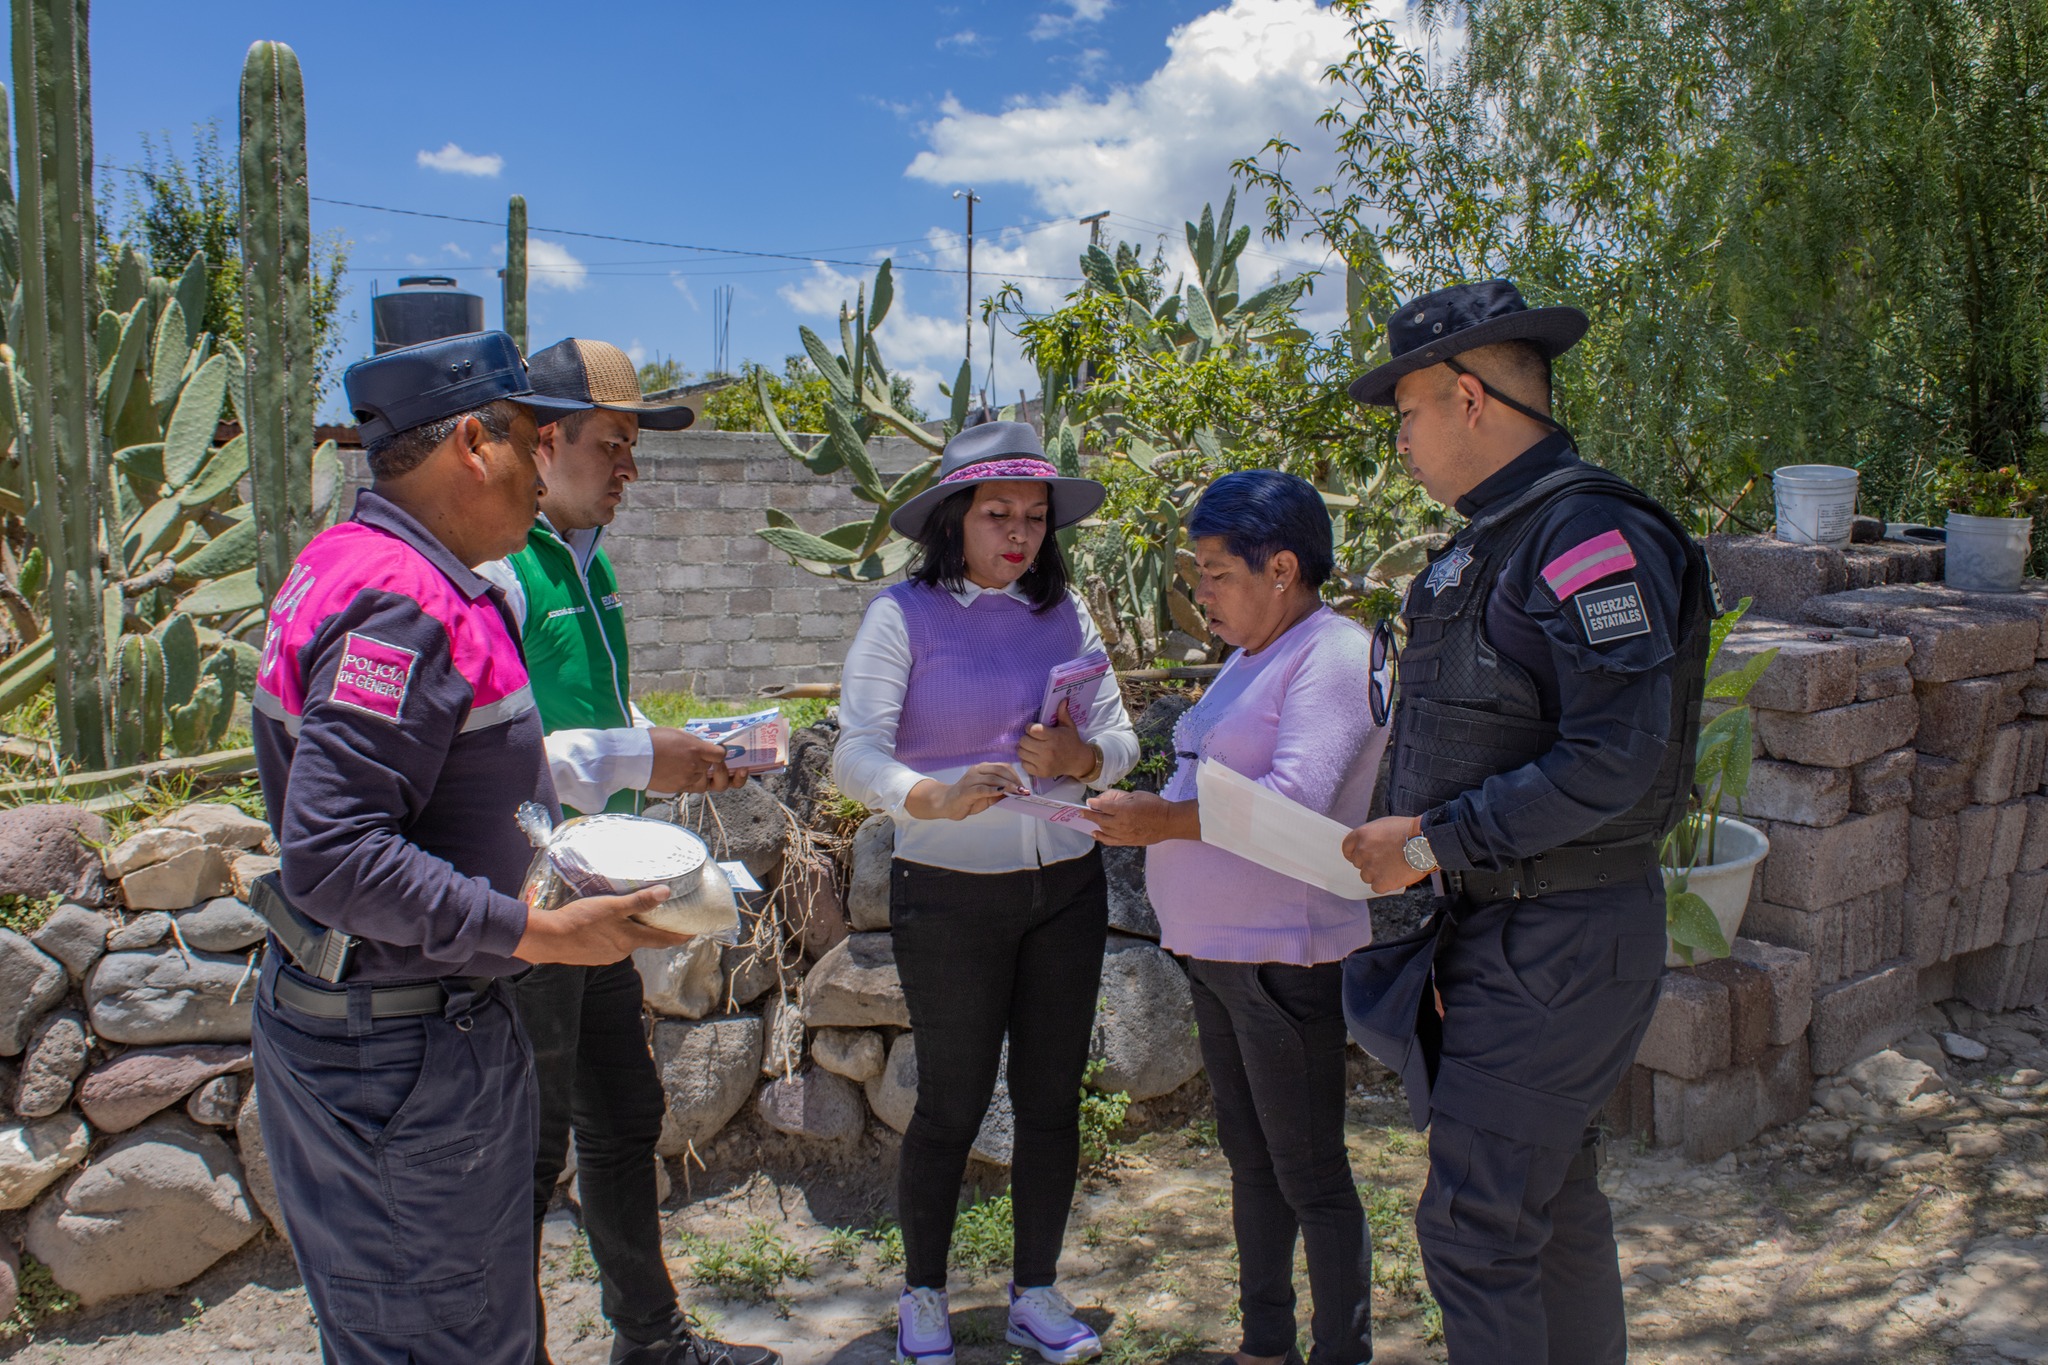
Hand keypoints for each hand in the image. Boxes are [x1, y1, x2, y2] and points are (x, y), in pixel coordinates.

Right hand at [513, 885, 689, 965]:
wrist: (549, 939)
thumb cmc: (581, 921)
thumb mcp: (612, 906)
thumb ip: (639, 901)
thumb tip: (666, 892)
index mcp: (630, 940)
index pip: (662, 940)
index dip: (679, 936)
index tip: (692, 933)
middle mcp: (622, 952)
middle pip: (644, 940)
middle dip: (653, 931)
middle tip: (661, 918)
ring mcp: (606, 956)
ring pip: (625, 941)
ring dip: (630, 931)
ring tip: (629, 916)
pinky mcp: (591, 956)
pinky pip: (608, 944)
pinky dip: (612, 935)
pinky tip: (604, 925)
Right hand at [647, 728, 737, 794]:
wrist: (634, 756)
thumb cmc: (653, 740)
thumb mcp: (677, 734)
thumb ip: (694, 741)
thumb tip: (704, 745)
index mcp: (695, 749)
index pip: (720, 755)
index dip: (721, 754)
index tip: (717, 752)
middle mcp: (694, 765)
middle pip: (714, 769)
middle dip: (714, 767)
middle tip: (712, 764)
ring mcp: (686, 779)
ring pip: (705, 783)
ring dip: (703, 778)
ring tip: (694, 770)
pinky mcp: (678, 788)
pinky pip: (692, 788)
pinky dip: (692, 783)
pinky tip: (684, 775)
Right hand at [904, 762, 1023, 821]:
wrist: (945, 804)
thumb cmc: (968, 799)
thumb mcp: (987, 796)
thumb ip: (999, 793)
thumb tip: (1016, 792)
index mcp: (982, 769)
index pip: (1003, 767)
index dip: (1015, 775)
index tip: (1024, 786)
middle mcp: (977, 771)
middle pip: (1000, 770)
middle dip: (1014, 780)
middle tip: (1023, 790)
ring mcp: (970, 780)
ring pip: (992, 778)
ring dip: (1008, 785)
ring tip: (1017, 792)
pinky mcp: (966, 791)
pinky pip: (982, 788)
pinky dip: (994, 790)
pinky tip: (1002, 793)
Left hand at [1017, 700, 1095, 780]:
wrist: (1077, 761)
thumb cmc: (1071, 741)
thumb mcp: (1068, 726)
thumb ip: (1063, 713)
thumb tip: (1063, 699)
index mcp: (1054, 737)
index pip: (1032, 730)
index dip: (1030, 727)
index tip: (1034, 728)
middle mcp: (1048, 751)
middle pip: (1024, 741)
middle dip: (1026, 738)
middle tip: (1032, 738)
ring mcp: (1044, 763)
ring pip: (1021, 752)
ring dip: (1024, 748)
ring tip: (1032, 747)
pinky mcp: (1041, 773)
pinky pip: (1024, 764)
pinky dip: (1026, 760)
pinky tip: (1033, 757)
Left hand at [1086, 789, 1199, 845]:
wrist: (1168, 822)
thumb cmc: (1154, 805)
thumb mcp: (1137, 795)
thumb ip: (1121, 799)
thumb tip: (1109, 801)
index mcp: (1123, 809)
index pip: (1103, 807)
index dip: (1094, 804)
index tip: (1089, 802)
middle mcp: (1121, 823)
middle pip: (1100, 819)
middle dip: (1089, 815)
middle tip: (1082, 812)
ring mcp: (1124, 834)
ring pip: (1104, 830)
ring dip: (1094, 825)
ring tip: (1088, 821)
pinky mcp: (1128, 841)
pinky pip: (1111, 841)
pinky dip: (1101, 837)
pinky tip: (1096, 834)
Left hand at [1340, 815, 1430, 892]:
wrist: (1425, 843)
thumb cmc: (1409, 831)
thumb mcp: (1384, 825)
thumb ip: (1371, 836)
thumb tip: (1366, 845)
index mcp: (1361, 835)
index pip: (1347, 848)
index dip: (1354, 853)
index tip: (1361, 856)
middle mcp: (1362, 852)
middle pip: (1358, 863)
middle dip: (1369, 863)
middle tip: (1385, 861)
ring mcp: (1370, 868)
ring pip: (1366, 876)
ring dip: (1377, 874)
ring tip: (1394, 867)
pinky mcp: (1381, 882)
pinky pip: (1377, 887)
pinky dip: (1386, 884)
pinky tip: (1396, 875)